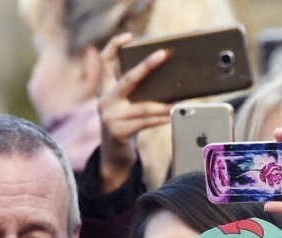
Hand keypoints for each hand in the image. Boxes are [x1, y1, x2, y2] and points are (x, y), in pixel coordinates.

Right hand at [98, 32, 171, 192]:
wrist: (114, 156)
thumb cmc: (125, 126)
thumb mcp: (125, 107)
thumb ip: (136, 96)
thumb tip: (167, 87)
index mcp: (105, 90)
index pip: (105, 62)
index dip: (114, 46)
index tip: (128, 36)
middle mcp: (104, 101)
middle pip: (128, 79)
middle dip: (147, 66)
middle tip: (163, 55)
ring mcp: (109, 117)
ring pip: (142, 107)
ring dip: (162, 105)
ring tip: (177, 102)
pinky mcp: (118, 132)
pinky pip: (144, 123)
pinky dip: (159, 119)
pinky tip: (170, 116)